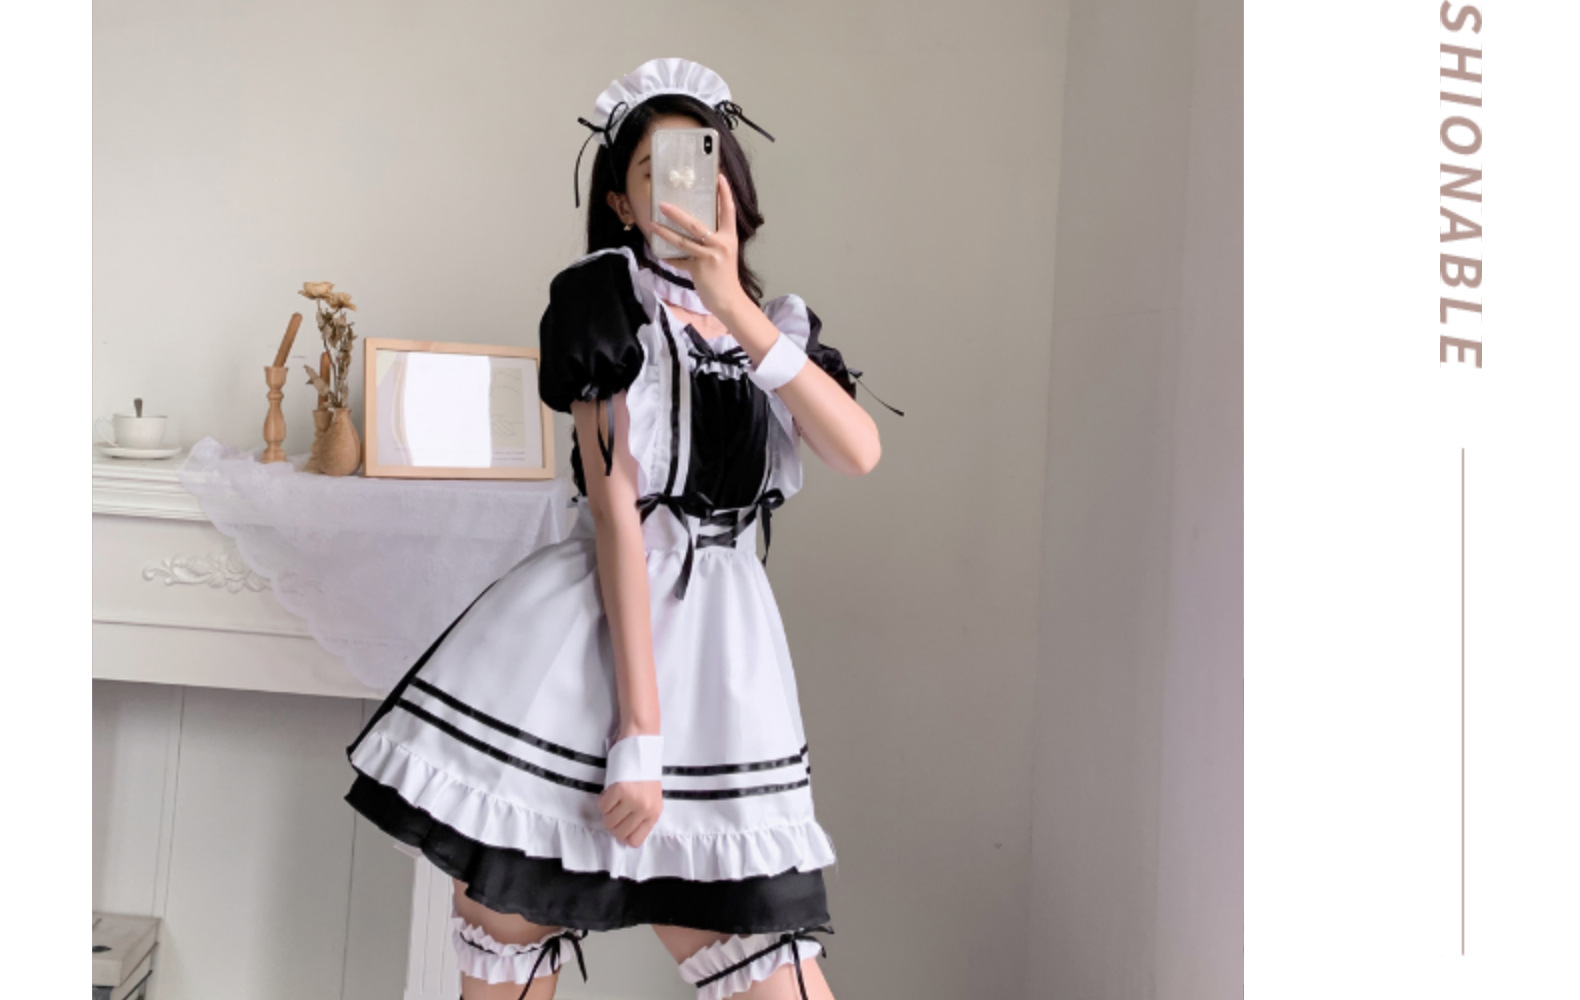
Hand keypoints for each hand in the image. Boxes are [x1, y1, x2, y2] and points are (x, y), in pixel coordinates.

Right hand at [599, 779, 662, 847]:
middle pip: (618, 833)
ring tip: (613, 800)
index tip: (620, 826)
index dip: (623, 836)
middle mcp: (645, 809)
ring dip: (606, 812)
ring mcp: (633, 800)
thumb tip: (622, 834)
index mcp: (654, 814)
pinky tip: (609, 792)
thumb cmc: (645, 777)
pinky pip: (603, 806)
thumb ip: (640, 817)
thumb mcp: (650, 800)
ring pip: (608, 821)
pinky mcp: (620, 790)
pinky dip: (602, 800)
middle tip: (613, 812)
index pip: (635, 841)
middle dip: (612, 824)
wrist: (642, 750)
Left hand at [654, 171, 750, 317]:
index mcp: (729, 237)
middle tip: (663, 204)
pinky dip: (669, 258)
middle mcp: (720, 244)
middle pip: (696, 225)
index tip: (719, 177)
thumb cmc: (725, 276)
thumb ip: (713, 239)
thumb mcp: (724, 253)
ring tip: (652, 224)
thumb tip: (696, 227)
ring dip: (665, 232)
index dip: (724, 193)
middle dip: (677, 214)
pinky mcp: (698, 270)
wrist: (728, 300)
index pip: (728, 211)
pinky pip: (679, 261)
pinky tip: (658, 252)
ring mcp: (709, 257)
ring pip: (683, 241)